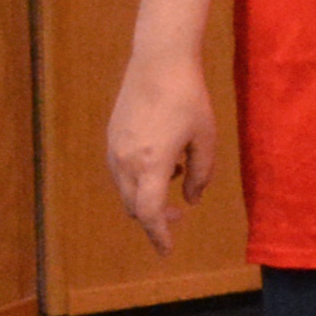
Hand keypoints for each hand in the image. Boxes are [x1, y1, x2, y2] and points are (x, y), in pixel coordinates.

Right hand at [103, 49, 217, 252]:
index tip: (167, 250)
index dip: (159, 235)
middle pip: (136, 207)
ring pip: (127, 191)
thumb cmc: (189, 100)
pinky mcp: (111, 138)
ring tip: (178, 171)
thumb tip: (190, 201)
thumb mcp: (205, 139)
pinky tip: (164, 158)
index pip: (150, 213)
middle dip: (155, 218)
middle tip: (178, 216)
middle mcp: (125, 161)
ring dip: (148, 196)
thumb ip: (201, 175)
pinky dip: (140, 178)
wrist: (158, 64)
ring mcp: (114, 149)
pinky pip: (122, 172)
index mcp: (151, 164)